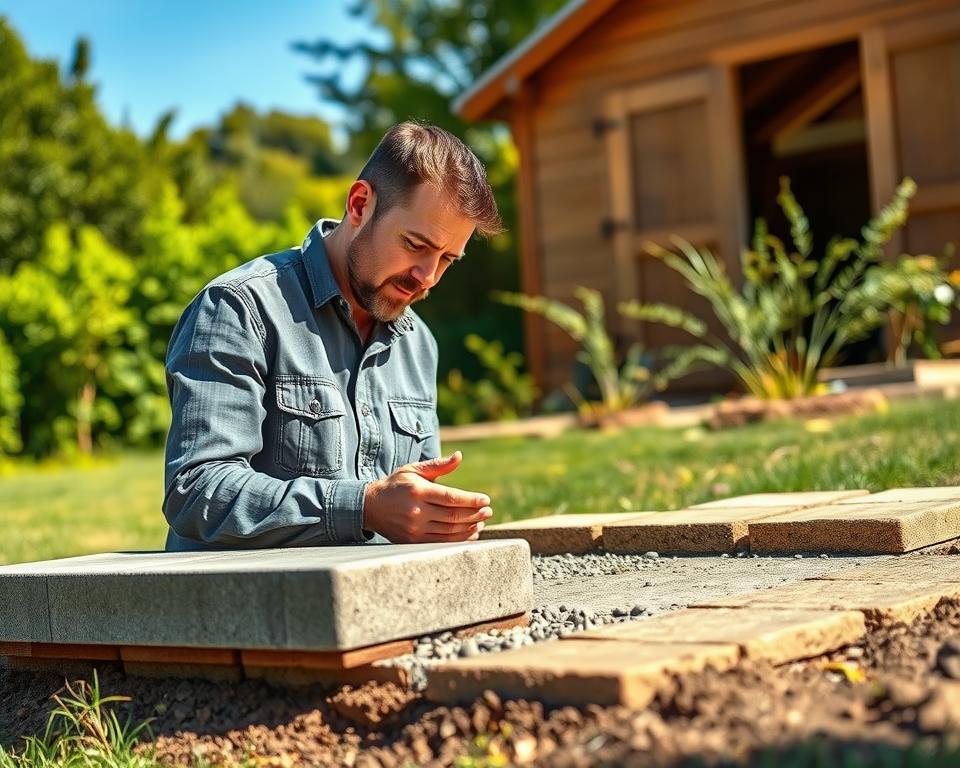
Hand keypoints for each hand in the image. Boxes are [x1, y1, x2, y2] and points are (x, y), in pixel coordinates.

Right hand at [362, 451, 492, 542]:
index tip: (486, 500)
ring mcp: (414, 529)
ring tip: (482, 522)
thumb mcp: (414, 470)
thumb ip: (438, 465)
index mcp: (418, 491)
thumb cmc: (396, 485)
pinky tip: (470, 533)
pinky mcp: (413, 541)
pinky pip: (442, 543)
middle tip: (489, 511)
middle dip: (475, 514)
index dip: (471, 500)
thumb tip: (459, 456)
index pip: (450, 497)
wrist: (370, 507)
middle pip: (452, 516)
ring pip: (449, 531)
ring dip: (469, 527)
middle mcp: (417, 511)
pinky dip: (459, 539)